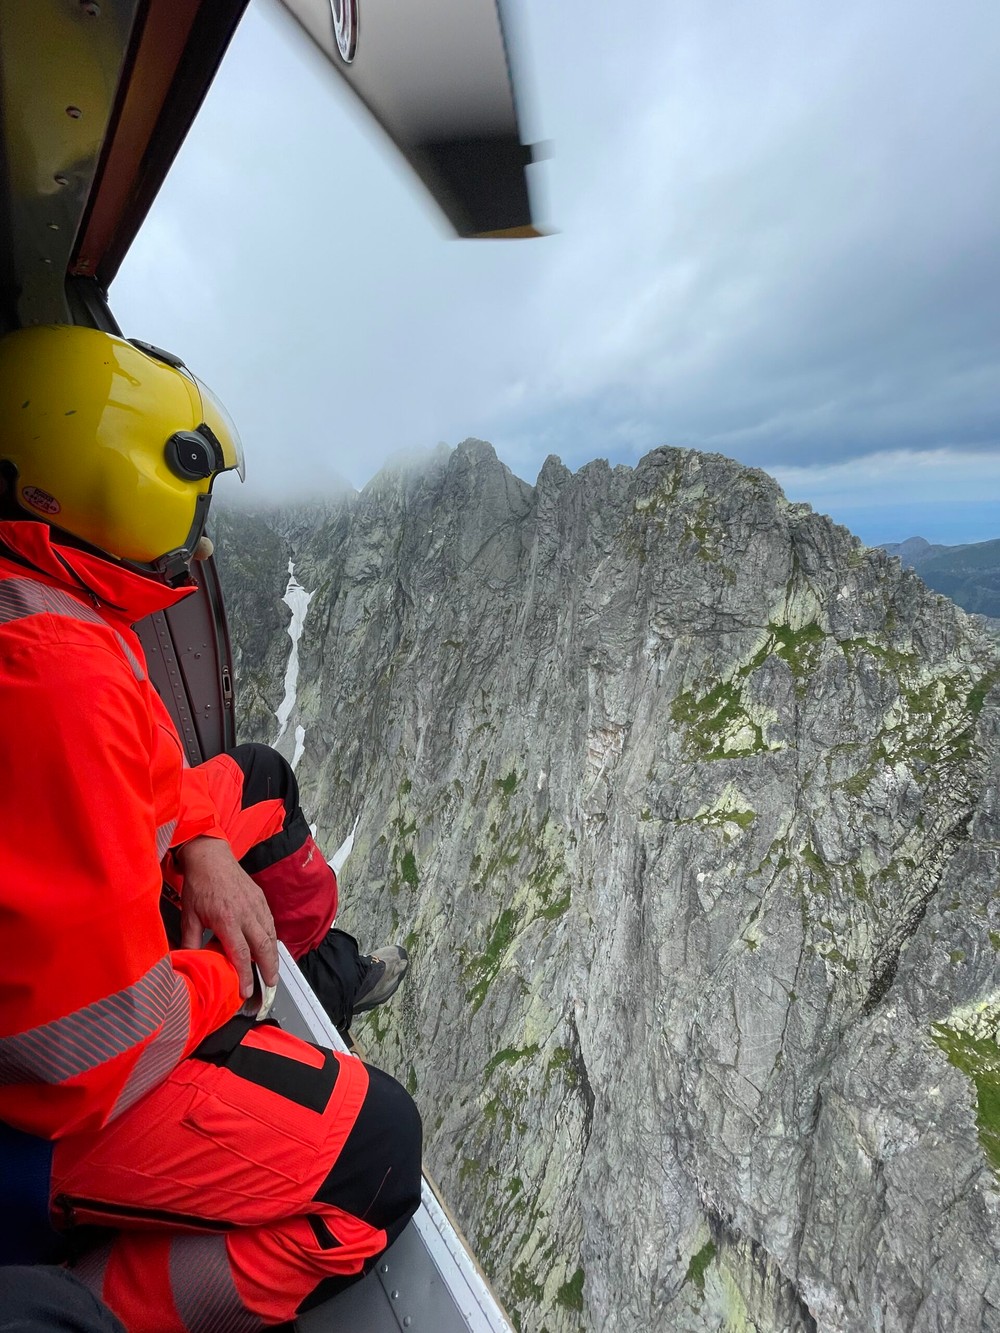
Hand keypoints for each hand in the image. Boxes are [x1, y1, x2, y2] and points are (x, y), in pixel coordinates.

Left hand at [176, 836, 278, 998]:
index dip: (244, 975)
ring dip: (273, 956)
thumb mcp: (189, 916)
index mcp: (227, 919)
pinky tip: (270, 948)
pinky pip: (271, 923)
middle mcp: (246, 914)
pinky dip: (272, 938)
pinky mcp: (261, 899)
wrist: (210, 858)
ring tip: (273, 972)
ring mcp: (256, 905)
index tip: (246, 991)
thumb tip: (188, 963)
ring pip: (271, 936)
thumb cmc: (199, 886)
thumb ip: (190, 942)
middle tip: (271, 985)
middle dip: (268, 969)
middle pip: (263, 947)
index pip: (240, 954)